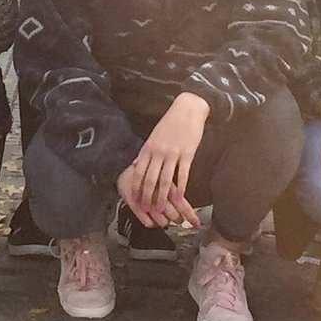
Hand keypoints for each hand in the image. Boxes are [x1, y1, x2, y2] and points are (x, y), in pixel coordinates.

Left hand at [116, 93, 206, 229]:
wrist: (187, 109)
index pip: (138, 172)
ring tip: (162, 210)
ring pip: (165, 180)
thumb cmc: (170, 124)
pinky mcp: (187, 153)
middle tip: (146, 210)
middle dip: (146, 196)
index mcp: (148, 148)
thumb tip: (135, 166)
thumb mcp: (153, 136)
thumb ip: (145, 153)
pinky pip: (183, 174)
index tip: (133, 200)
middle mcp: (158, 152)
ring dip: (162, 197)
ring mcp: (172, 153)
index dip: (135, 188)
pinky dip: (181, 188)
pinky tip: (180, 198)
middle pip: (150, 179)